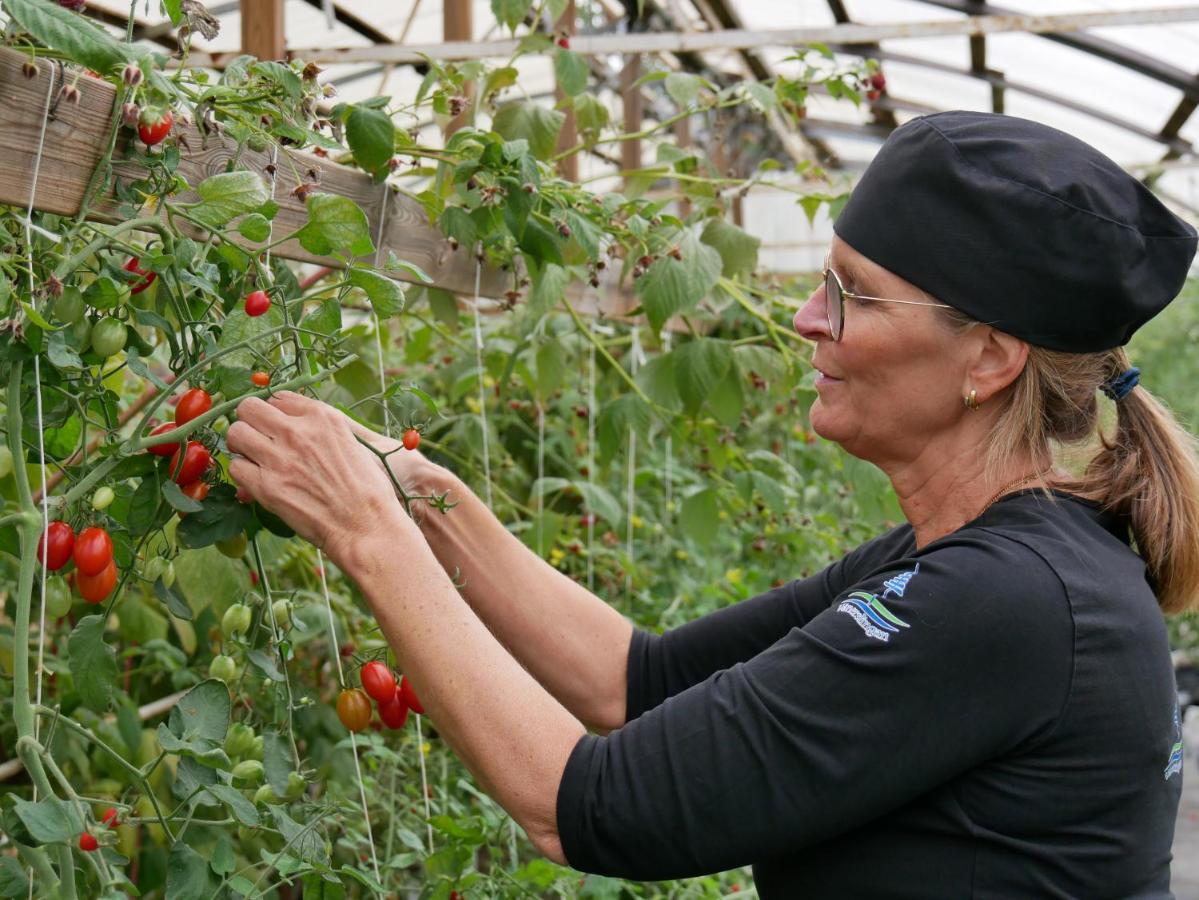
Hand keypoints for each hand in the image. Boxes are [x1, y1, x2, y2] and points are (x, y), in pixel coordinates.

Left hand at [225, 392, 402, 566]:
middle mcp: (298, 432)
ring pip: (236, 434)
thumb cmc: (366, 488)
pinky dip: (244, 474)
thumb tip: (293, 427)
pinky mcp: (267, 486)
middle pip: (249, 408)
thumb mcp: (351, 443)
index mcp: (322, 417)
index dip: (273, 412)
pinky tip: (257, 481)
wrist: (365, 524)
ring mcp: (280, 458)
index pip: (278, 397)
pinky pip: (236, 468)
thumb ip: (321, 430)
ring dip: (241, 445)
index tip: (275, 424)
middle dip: (250, 421)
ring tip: (252, 458)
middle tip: (256, 437)